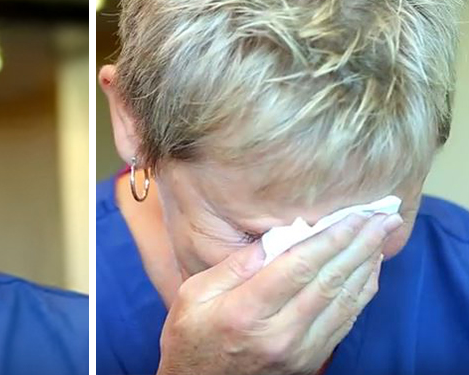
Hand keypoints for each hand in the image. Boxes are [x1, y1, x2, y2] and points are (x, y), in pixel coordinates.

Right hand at [157, 212, 402, 374]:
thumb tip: (274, 239)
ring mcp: (298, 351)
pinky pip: (344, 322)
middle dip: (360, 244)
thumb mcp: (194, 294)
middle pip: (329, 281)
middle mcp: (279, 334)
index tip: (354, 214)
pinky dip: (361, 293)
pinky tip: (368, 270)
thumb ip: (235, 266)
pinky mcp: (308, 361)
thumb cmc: (190, 336)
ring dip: (367, 265)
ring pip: (345, 302)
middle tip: (382, 217)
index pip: (299, 266)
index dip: (331, 237)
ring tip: (381, 236)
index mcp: (246, 311)